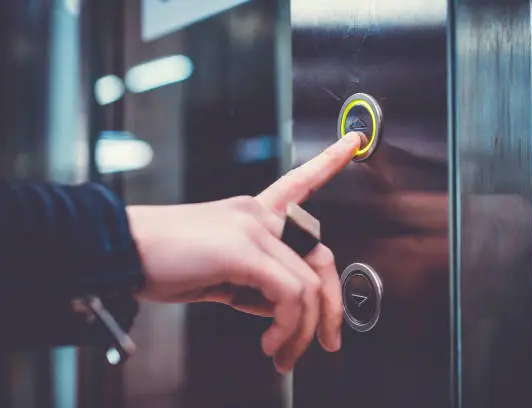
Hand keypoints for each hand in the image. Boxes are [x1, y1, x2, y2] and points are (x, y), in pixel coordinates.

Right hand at [127, 132, 361, 372]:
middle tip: (327, 341)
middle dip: (331, 307)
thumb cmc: (162, 262)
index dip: (328, 162)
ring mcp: (252, 228)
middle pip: (322, 257)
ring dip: (302, 330)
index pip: (299, 183)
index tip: (353, 142)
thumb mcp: (218, 272)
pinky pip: (289, 294)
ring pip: (308, 284)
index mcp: (252, 213)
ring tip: (283, 353)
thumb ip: (253, 281)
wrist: (120, 252)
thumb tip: (277, 309)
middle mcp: (258, 214)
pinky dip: (287, 327)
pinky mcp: (242, 249)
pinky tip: (271, 342)